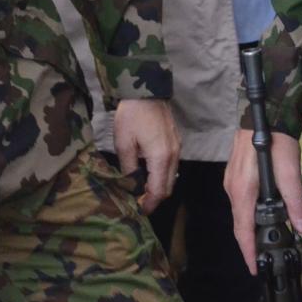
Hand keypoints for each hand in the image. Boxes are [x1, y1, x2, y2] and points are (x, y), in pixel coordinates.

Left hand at [114, 98, 180, 212]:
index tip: (137, 211)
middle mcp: (174, 155)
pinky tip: (148, 172)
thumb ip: (128, 168)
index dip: (149, 204)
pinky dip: (162, 174)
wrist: (147, 90)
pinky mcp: (176, 142)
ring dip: (159, 186)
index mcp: (161, 158)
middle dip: (154, 198)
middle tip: (137, 201)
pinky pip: (172, 166)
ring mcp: (177, 148)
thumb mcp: (124, 144)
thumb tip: (130, 185)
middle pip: (168, 187)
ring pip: (172, 177)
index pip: (158, 191)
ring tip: (140, 188)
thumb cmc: (132, 116)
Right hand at [225, 127, 301, 270]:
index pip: (243, 230)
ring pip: (240, 213)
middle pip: (239, 224)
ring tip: (265, 242)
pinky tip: (262, 215)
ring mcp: (231, 181)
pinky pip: (240, 202)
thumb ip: (296, 201)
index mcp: (243, 191)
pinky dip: (250, 214)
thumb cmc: (276, 139)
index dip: (248, 252)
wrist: (266, 113)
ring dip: (250, 229)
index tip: (254, 269)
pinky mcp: (235, 175)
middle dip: (250, 244)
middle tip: (262, 259)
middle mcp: (233, 189)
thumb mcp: (290, 170)